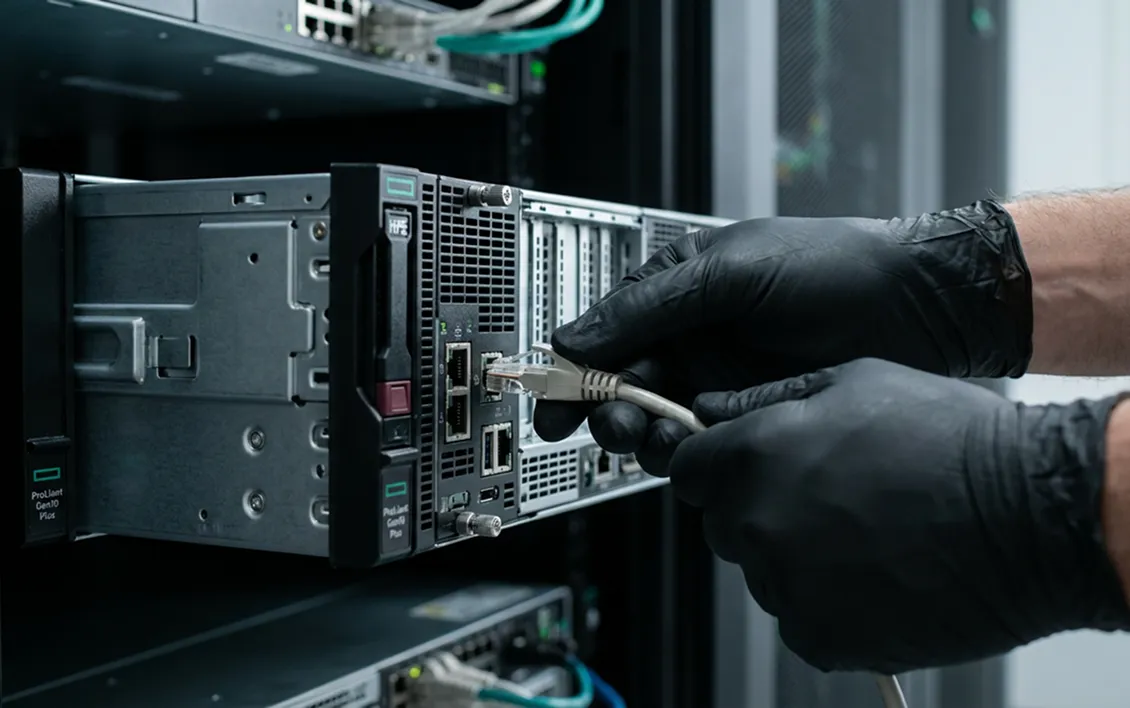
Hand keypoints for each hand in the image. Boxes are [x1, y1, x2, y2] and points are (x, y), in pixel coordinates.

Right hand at [533, 203, 1032, 474]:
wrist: (915, 305)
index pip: (606, 334)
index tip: (558, 404)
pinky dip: (687, 450)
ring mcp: (717, 378)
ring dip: (645, 433)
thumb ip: (648, 305)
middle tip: (616, 424)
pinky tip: (694, 447)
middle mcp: (689, 336)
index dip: (576, 371)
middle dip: (609, 408)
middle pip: (623, 384)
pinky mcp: (746, 414)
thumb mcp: (729, 271)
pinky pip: (699, 441)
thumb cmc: (829, 266)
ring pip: (656, 418)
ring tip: (655, 438)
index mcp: (673, 288)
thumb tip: (573, 339)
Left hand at [665, 358, 1129, 673]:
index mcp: (758, 454)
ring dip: (794, 556)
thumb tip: (716, 411)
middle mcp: (759, 521)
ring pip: (762, 571)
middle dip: (755, 508)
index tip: (739, 469)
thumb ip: (771, 399)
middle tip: (823, 497)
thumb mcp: (856, 380)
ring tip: (865, 533)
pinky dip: (826, 602)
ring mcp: (787, 585)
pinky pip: (799, 618)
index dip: (714, 466)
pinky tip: (876, 572)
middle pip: (722, 523)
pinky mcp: (821, 635)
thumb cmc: (953, 441)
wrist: (1029, 517)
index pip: (687, 469)